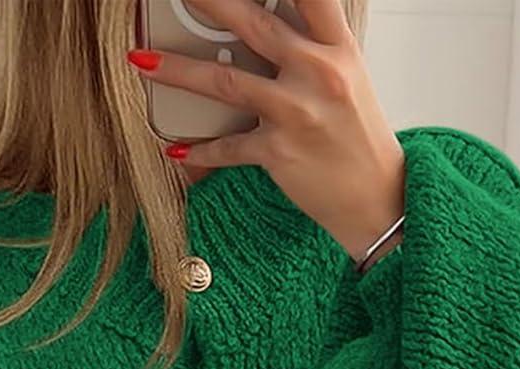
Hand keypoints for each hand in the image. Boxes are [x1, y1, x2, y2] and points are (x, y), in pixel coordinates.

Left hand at [126, 0, 404, 262]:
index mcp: (338, 48)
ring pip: (224, 82)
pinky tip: (176, 149)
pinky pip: (227, 148)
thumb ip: (312, 46)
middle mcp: (318, 73)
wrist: (378, 199)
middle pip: (253, 24)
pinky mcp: (278, 152)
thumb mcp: (348, 78)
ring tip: (141, 61)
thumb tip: (267, 24)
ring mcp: (296, 113)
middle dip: (208, 2)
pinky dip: (199, 150)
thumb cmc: (359, 137)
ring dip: (176, 70)